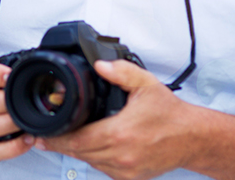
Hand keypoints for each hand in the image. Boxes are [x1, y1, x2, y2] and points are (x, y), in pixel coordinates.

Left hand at [36, 60, 196, 179]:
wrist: (192, 138)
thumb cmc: (170, 114)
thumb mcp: (145, 84)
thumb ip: (120, 72)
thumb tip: (99, 66)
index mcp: (120, 133)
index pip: (77, 140)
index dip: (56, 138)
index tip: (42, 135)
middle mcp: (121, 155)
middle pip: (79, 153)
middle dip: (62, 144)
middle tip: (46, 136)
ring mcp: (126, 170)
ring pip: (90, 162)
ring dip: (78, 151)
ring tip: (68, 138)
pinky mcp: (131, 178)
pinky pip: (104, 169)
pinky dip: (95, 158)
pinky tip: (93, 146)